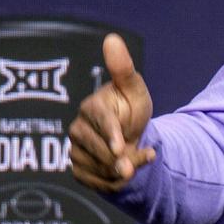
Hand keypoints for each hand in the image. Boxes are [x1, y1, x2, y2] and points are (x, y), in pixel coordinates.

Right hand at [69, 33, 156, 191]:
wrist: (128, 137)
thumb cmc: (130, 108)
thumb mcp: (134, 89)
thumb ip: (123, 68)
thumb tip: (112, 38)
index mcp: (91, 107)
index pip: (101, 122)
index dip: (111, 136)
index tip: (121, 147)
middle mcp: (78, 129)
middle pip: (104, 152)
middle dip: (128, 157)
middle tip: (148, 155)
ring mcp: (75, 151)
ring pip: (103, 170)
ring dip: (127, 170)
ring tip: (138, 157)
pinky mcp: (78, 170)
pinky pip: (99, 185)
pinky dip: (118, 183)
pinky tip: (127, 171)